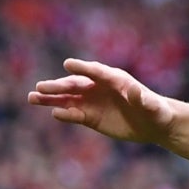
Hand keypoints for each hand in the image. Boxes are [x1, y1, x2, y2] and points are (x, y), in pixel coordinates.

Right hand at [27, 58, 176, 145]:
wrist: (154, 124)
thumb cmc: (156, 111)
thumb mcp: (152, 106)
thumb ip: (143, 99)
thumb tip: (136, 91)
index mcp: (114, 79)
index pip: (95, 71)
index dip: (82, 68)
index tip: (68, 65)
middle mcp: (99, 88)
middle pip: (75, 85)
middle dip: (58, 86)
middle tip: (40, 86)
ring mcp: (92, 102)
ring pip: (68, 98)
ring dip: (51, 98)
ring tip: (32, 97)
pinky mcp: (90, 117)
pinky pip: (75, 114)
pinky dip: (65, 114)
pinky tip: (54, 113)